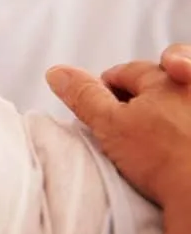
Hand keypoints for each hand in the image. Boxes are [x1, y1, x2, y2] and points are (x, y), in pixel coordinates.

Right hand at [47, 45, 190, 211]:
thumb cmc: (165, 161)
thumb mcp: (110, 125)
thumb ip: (83, 95)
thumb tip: (56, 72)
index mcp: (165, 76)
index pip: (125, 72)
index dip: (104, 89)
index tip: (98, 109)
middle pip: (156, 81)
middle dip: (138, 94)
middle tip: (126, 123)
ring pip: (179, 100)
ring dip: (166, 110)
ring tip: (154, 137)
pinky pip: (190, 120)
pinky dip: (183, 125)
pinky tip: (178, 146)